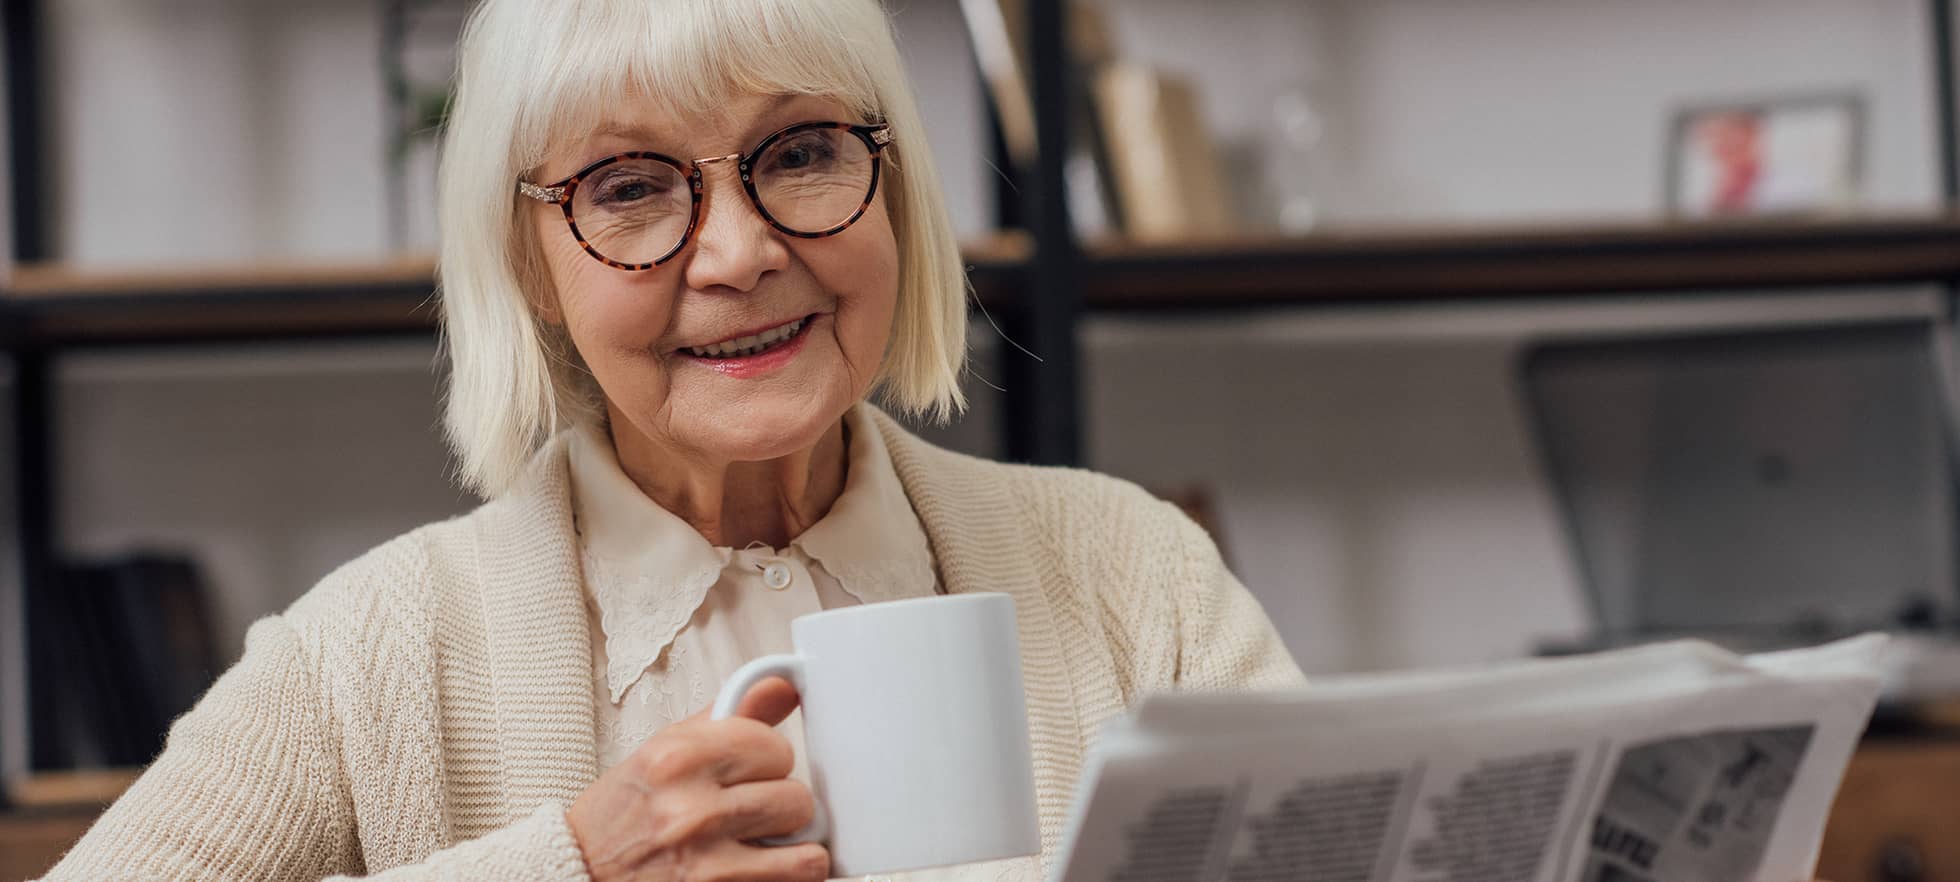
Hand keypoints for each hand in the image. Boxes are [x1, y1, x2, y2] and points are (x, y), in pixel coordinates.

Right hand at [565, 677, 828, 881]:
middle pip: (796, 797)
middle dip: (781, 805)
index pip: (774, 746)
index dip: (770, 760)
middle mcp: (689, 810)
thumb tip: (783, 685)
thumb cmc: (622, 814)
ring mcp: (705, 864)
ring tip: (764, 844)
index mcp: (676, 759)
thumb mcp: (664, 750)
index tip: (753, 769)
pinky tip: (760, 868)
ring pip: (806, 849)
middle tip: (752, 812)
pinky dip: (786, 877)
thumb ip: (730, 717)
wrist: (578, 872)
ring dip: (790, 849)